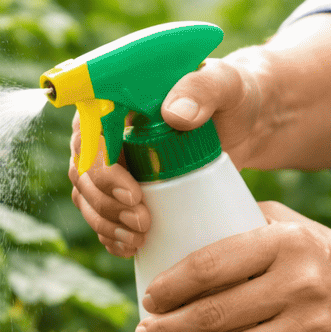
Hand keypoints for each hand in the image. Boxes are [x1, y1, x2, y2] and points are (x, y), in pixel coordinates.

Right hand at [68, 51, 268, 257]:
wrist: (246, 124)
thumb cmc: (232, 96)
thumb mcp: (224, 84)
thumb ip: (202, 89)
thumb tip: (174, 114)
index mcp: (114, 99)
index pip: (89, 135)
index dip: (102, 169)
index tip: (133, 194)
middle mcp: (104, 131)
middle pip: (84, 173)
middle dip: (106, 205)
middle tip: (142, 222)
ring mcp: (113, 163)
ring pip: (88, 198)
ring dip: (105, 224)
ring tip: (138, 239)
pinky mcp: (125, 188)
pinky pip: (102, 215)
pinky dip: (110, 234)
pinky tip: (130, 247)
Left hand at [133, 201, 330, 331]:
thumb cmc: (329, 259)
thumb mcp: (293, 226)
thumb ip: (242, 221)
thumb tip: (181, 222)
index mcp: (283, 243)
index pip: (209, 266)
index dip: (170, 289)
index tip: (149, 301)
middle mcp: (297, 285)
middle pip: (211, 316)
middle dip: (166, 331)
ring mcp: (310, 330)